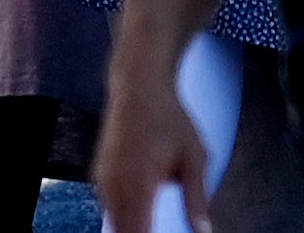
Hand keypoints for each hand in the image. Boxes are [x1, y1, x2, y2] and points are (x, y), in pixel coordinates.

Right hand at [95, 57, 213, 232]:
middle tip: (158, 229)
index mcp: (140, 182)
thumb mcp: (194, 156)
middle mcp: (116, 182)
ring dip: (129, 229)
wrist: (138, 85)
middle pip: (122, 231)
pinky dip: (121, 216)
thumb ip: (197, 198)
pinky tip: (137, 216)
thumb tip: (204, 232)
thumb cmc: (170, 118)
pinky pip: (108, 206)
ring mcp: (104, 177)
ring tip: (150, 226)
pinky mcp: (99, 172)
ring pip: (113, 221)